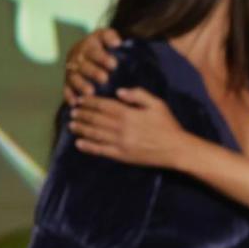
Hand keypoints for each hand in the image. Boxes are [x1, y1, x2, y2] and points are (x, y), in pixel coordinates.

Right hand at [63, 27, 121, 105]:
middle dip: (93, 72)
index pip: (94, 51)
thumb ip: (110, 36)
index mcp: (87, 46)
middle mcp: (77, 57)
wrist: (87, 48)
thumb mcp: (106, 35)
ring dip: (81, 85)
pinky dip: (69, 95)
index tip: (114, 64)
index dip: (103, 57)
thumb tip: (116, 42)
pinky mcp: (67, 80)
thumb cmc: (102, 44)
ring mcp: (71, 69)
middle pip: (83, 65)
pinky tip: (74, 102)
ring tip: (91, 92)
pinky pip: (66, 88)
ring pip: (74, 77)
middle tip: (104, 79)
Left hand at [70, 88, 187, 167]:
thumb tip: (119, 92)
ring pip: (94, 134)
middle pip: (96, 119)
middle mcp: (121, 128)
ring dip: (81, 129)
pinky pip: (100, 150)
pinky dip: (88, 147)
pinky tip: (79, 144)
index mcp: (129, 113)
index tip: (81, 100)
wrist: (176, 149)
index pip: (103, 105)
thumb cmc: (168, 125)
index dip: (90, 102)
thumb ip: (139, 95)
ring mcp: (119, 142)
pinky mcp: (121, 155)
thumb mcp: (158, 104)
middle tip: (73, 111)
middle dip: (82, 114)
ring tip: (72, 125)